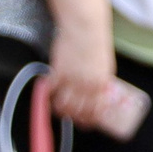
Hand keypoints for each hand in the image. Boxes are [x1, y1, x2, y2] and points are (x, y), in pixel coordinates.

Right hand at [41, 0, 122, 129]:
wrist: (86, 28)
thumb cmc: (97, 45)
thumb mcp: (105, 66)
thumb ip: (101, 82)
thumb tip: (98, 96)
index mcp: (103, 84)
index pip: (96, 110)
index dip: (89, 120)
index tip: (84, 124)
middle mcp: (88, 85)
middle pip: (78, 111)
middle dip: (72, 117)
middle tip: (68, 116)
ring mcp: (73, 79)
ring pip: (63, 104)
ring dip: (59, 108)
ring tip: (56, 106)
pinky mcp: (58, 72)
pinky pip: (49, 90)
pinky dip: (46, 94)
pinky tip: (47, 92)